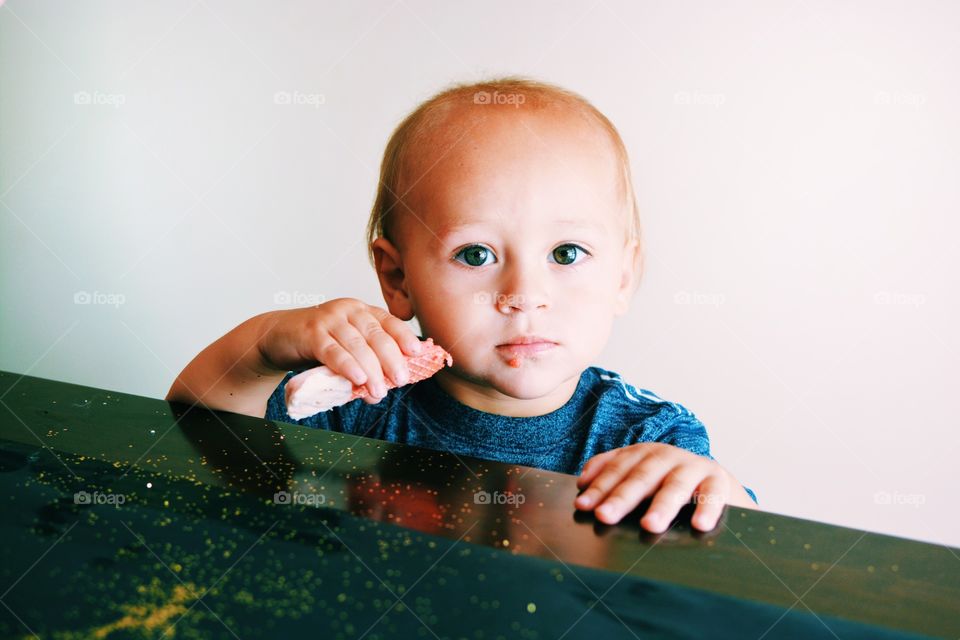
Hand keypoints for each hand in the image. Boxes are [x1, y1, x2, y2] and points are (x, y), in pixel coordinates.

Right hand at [258, 298, 422, 403]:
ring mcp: (329, 319)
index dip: (404, 337)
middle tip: (401, 380)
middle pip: (377, 335)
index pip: (390, 322)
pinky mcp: (311, 332)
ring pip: (357, 345)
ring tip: (379, 390)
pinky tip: (357, 377)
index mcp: (363, 311)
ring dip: (371, 370)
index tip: (417, 353)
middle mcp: (349, 310)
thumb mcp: (346, 350)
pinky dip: (347, 365)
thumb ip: (364, 366)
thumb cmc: (318, 344)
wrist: (279, 336)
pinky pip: (333, 350)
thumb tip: (380, 393)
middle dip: (391, 359)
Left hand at [574, 443, 752, 532]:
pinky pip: (713, 495)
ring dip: (662, 506)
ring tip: (649, 525)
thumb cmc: (670, 484)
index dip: (599, 486)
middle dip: (622, 497)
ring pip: (676, 486)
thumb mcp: (642, 476)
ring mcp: (693, 467)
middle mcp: (667, 456)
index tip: (583, 506)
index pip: (617, 469)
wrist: (718, 484)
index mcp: (644, 454)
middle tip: (605, 516)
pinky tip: (699, 525)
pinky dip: (707, 508)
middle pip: (641, 477)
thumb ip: (614, 476)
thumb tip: (583, 484)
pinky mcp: (718, 481)